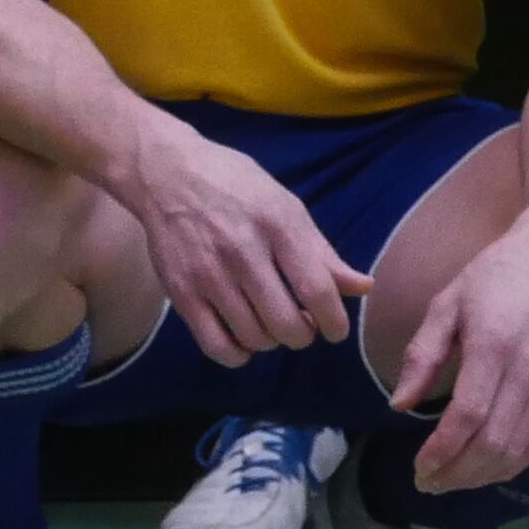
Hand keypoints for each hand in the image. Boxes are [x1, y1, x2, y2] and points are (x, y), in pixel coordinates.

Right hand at [124, 120, 365, 367]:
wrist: (164, 173)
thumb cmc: (234, 186)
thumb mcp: (284, 206)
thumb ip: (322, 252)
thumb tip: (364, 287)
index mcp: (276, 224)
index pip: (317, 290)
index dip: (334, 322)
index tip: (335, 330)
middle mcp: (242, 250)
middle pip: (287, 323)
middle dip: (303, 335)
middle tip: (300, 324)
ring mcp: (208, 273)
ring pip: (254, 337)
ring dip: (271, 341)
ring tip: (269, 324)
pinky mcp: (181, 292)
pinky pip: (216, 345)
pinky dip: (238, 354)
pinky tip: (242, 339)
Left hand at [386, 224, 528, 493]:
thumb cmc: (495, 277)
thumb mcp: (446, 304)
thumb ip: (422, 356)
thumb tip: (399, 405)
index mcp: (493, 348)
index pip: (468, 416)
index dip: (441, 450)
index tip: (417, 467)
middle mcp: (528, 374)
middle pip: (494, 444)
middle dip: (457, 473)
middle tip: (427, 483)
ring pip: (518, 453)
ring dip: (481, 477)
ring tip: (449, 481)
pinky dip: (509, 466)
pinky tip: (483, 469)